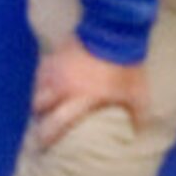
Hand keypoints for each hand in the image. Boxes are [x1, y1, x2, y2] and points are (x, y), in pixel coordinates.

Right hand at [31, 41, 149, 147]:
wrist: (115, 30)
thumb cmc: (126, 66)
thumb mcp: (137, 94)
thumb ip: (136, 116)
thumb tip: (137, 132)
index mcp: (81, 99)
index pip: (56, 124)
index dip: (47, 136)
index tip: (44, 144)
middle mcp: (63, 86)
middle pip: (39, 107)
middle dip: (40, 119)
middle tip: (41, 128)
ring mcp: (56, 69)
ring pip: (38, 89)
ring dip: (41, 100)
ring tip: (46, 107)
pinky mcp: (55, 55)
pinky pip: (42, 72)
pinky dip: (43, 81)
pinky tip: (49, 84)